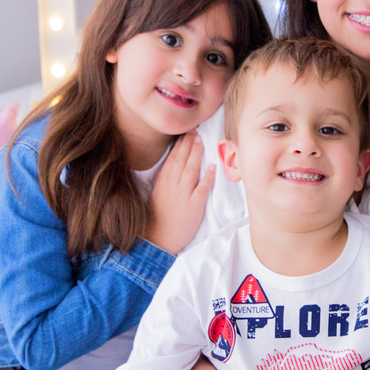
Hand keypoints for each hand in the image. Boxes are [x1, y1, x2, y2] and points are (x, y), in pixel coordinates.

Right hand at [145, 131, 214, 253]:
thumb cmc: (157, 219)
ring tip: (201, 140)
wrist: (158, 240)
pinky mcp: (194, 206)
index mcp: (162, 182)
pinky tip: (212, 167)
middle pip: (181, 160)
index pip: (172, 158)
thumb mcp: (156, 195)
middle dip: (188, 143)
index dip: (180, 144)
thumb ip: (165, 181)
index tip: (185, 132)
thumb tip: (174, 166)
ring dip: (196, 154)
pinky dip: (207, 177)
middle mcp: (172, 186)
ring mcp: (183, 195)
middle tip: (194, 129)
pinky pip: (202, 189)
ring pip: (191, 170)